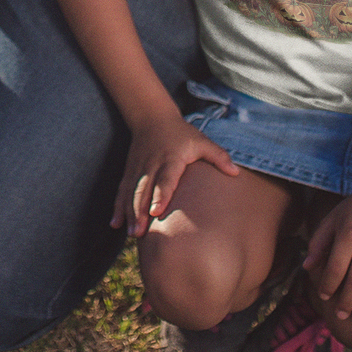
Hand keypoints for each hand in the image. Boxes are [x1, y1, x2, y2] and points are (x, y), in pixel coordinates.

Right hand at [114, 112, 239, 236]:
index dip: (160, 195)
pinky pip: (122, 192)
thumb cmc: (181, 133)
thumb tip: (236, 173)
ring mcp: (138, 169)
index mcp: (170, 158)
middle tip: (139, 233)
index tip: (156, 212)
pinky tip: (115, 224)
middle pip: (144, 191)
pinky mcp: (129, 172)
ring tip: (131, 234)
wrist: (151, 117)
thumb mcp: (201, 141)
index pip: (165, 179)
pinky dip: (118, 207)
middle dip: (140, 212)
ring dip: (130, 214)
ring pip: (131, 194)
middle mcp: (151, 165)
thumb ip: (218, 156)